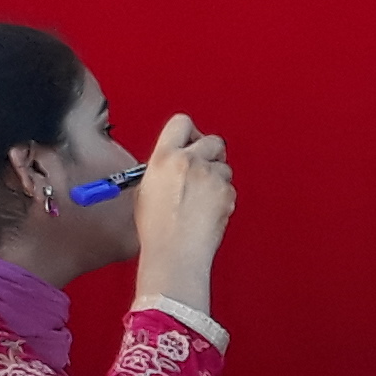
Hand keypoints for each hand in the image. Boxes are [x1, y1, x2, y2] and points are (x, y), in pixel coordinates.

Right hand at [123, 114, 235, 310]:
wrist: (175, 252)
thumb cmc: (157, 230)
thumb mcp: (145, 191)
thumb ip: (160, 171)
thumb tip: (172, 165)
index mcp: (164, 158)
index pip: (181, 123)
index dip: (188, 132)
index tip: (190, 140)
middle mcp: (190, 161)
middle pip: (212, 140)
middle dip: (210, 152)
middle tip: (203, 169)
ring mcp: (211, 177)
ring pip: (224, 166)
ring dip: (216, 178)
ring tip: (201, 200)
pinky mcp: (227, 193)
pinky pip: (230, 188)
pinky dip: (222, 197)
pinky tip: (207, 212)